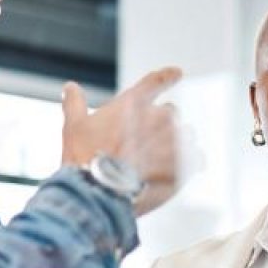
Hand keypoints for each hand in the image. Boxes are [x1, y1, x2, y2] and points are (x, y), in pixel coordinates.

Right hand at [61, 67, 181, 215]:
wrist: (99, 194)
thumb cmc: (86, 159)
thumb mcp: (73, 126)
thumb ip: (74, 103)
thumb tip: (70, 87)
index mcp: (134, 104)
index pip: (156, 81)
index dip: (168, 75)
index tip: (177, 73)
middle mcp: (158, 118)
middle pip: (171, 112)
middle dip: (161, 125)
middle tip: (145, 143)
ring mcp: (173, 141)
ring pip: (185, 135)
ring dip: (176, 144)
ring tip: (159, 161)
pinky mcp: (184, 165)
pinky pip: (197, 158)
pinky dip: (190, 163)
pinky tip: (178, 171)